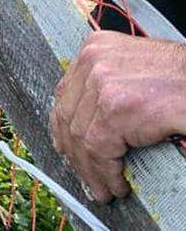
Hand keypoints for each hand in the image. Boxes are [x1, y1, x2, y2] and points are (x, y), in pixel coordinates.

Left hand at [51, 30, 185, 202]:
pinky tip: (116, 185)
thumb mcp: (134, 71)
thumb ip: (108, 85)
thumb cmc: (181, 79)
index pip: (65, 94)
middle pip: (68, 116)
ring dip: (91, 171)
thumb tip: (84, 119)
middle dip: (75, 154)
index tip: (66, 148)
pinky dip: (107, 174)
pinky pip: (100, 150)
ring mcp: (103, 83)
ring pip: (81, 138)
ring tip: (103, 188)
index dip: (63, 127)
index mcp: (96, 48)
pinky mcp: (116, 108)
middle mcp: (93, 61)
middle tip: (87, 177)